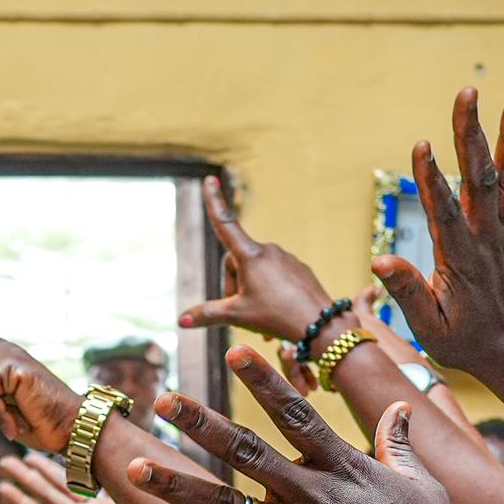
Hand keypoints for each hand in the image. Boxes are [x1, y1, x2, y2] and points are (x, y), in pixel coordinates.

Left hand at [0, 454, 185, 503]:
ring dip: (48, 469)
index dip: (20, 499)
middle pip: (47, 494)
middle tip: (5, 460)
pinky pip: (95, 481)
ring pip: (67, 484)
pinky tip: (73, 454)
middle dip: (26, 477)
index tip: (2, 485)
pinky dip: (84, 467)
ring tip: (29, 454)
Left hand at [125, 348, 491, 503]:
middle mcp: (311, 498)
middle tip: (163, 398)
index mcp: (344, 470)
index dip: (265, 382)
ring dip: (177, 486)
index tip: (235, 352)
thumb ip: (401, 447)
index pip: (297, 416)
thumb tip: (401, 410)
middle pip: (246, 451)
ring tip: (135, 468)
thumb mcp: (424, 489)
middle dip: (201, 422)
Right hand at [183, 176, 348, 343]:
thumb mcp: (237, 316)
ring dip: (252, 295)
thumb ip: (208, 314)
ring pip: (257, 273)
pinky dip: (269, 295)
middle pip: (237, 263)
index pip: (225, 223)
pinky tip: (275, 316)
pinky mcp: (299, 270)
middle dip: (232, 287)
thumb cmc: (277, 317)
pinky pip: (276, 278)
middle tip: (238, 314)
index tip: (210, 179)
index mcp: (251, 255)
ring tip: (260, 323)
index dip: (214, 202)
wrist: (322, 324)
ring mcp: (286, 259)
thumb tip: (182, 320)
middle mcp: (269, 251)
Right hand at [372, 89, 503, 389]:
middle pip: (479, 178)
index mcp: (460, 259)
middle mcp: (484, 237)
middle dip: (471, 134)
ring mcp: (499, 231)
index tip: (421, 146)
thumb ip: (406, 292)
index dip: (430, 179)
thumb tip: (379, 259)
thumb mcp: (428, 328)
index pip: (444, 212)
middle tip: (466, 94)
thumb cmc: (463, 340)